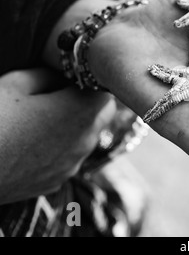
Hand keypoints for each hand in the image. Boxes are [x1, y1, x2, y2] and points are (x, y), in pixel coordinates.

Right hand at [0, 69, 115, 203]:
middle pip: (103, 115)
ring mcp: (73, 164)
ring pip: (87, 137)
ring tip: (42, 119)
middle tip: (62, 94)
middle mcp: (85, 140)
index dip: (91, 81)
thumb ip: (49, 74)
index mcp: (81, 112)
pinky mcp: (57, 180)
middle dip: (90, 102)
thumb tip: (62, 75)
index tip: (72, 77)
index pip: (106, 91)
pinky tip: (33, 144)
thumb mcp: (15, 82)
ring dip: (75, 125)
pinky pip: (69, 158)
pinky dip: (60, 148)